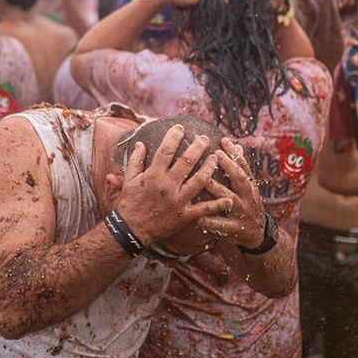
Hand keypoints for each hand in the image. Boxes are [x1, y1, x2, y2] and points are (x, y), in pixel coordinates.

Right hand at [114, 125, 233, 243]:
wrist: (130, 230)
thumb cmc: (129, 204)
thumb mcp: (129, 180)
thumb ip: (135, 161)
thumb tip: (140, 144)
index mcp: (154, 175)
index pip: (166, 151)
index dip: (174, 136)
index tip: (180, 128)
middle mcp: (168, 186)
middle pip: (187, 162)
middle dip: (197, 147)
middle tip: (204, 138)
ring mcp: (178, 201)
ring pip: (199, 181)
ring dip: (209, 168)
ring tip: (216, 158)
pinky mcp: (185, 215)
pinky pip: (204, 209)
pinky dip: (218, 205)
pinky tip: (229, 199)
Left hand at [199, 138, 266, 249]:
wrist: (257, 235)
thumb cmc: (248, 205)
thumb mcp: (248, 188)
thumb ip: (241, 169)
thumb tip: (238, 146)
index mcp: (250, 187)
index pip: (244, 167)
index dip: (235, 154)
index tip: (224, 140)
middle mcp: (249, 198)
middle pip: (240, 180)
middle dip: (229, 167)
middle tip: (215, 155)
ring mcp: (243, 214)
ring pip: (230, 200)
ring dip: (218, 190)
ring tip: (205, 180)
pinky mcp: (235, 229)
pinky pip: (222, 225)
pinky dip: (211, 222)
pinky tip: (199, 218)